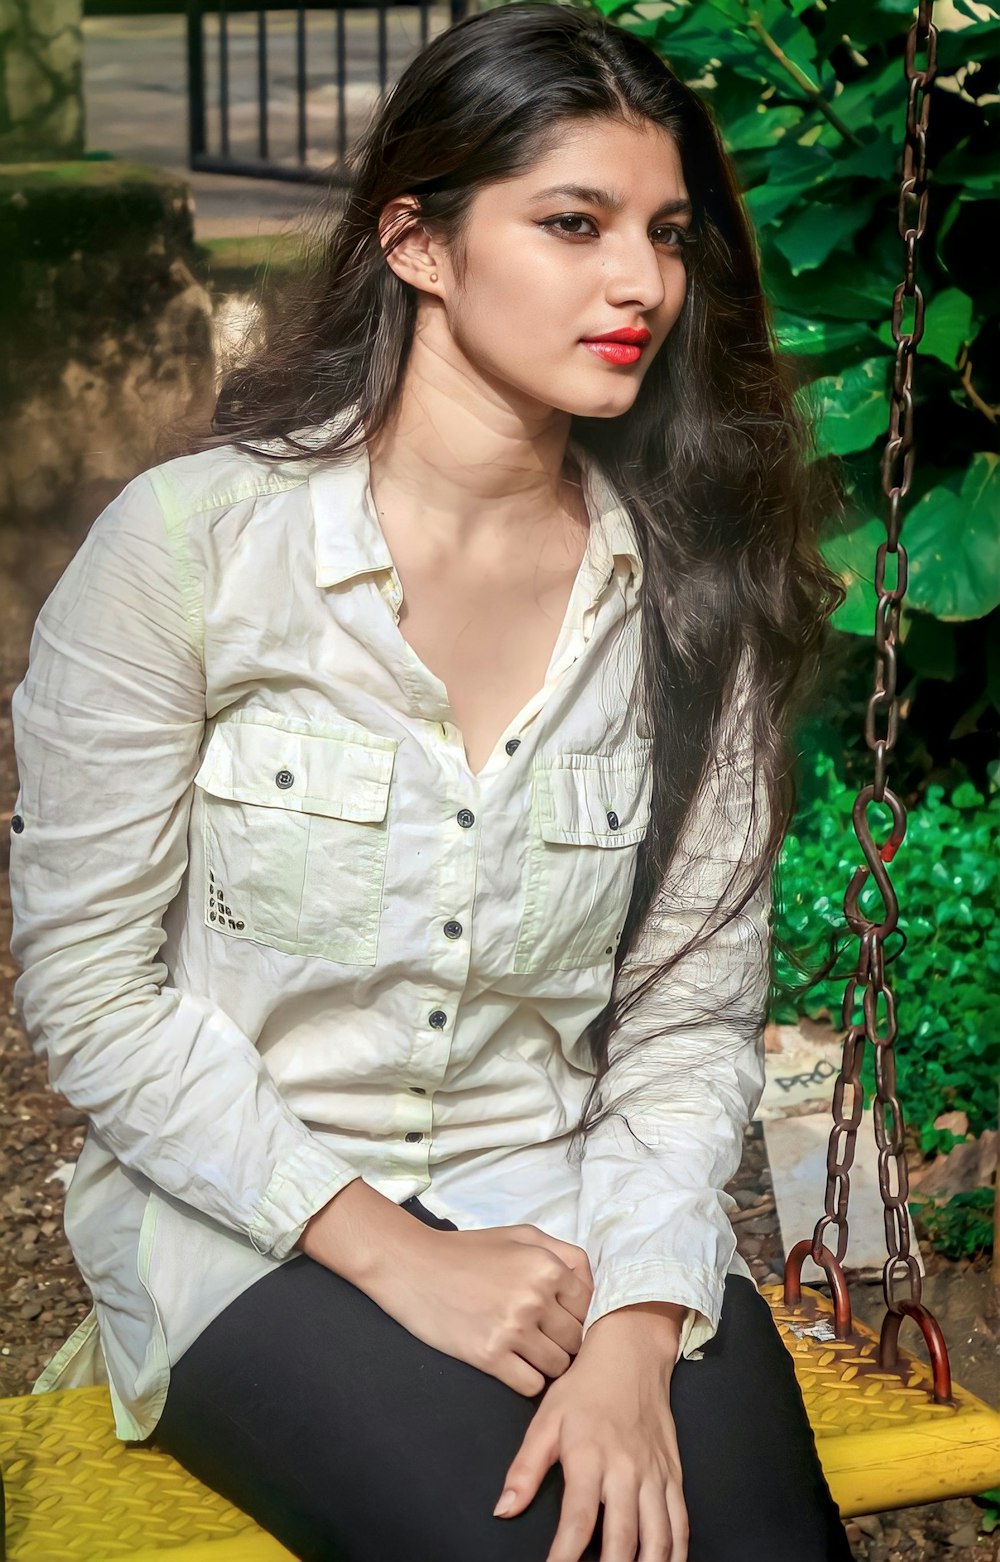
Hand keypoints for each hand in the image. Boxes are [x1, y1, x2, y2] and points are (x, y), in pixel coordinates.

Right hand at [299, 1179, 593, 1393]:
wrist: (413, 1267)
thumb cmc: (468, 1251)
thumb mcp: (520, 1236)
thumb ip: (562, 1254)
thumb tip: (593, 1285)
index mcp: (546, 1265)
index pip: (589, 1306)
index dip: (576, 1314)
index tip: (558, 1317)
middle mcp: (535, 1297)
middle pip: (576, 1339)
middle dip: (563, 1341)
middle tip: (541, 1336)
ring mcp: (513, 1329)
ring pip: (558, 1366)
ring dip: (547, 1363)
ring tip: (527, 1351)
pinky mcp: (490, 1356)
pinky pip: (532, 1385)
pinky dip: (527, 1379)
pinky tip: (512, 1364)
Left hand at [494, 1306, 688, 1561]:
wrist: (631, 1355)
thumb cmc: (585, 1388)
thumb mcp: (546, 1420)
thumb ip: (525, 1469)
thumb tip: (504, 1509)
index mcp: (590, 1457)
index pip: (579, 1520)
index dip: (566, 1556)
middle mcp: (625, 1470)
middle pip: (624, 1538)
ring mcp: (654, 1474)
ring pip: (659, 1537)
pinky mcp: (672, 1475)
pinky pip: (681, 1522)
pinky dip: (677, 1551)